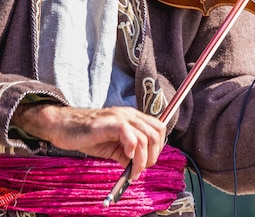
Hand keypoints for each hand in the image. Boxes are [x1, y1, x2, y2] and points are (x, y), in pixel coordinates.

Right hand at [12, 104, 165, 179]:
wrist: (63, 127)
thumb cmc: (88, 136)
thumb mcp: (113, 146)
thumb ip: (127, 154)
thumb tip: (138, 168)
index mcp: (133, 118)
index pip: (159, 128)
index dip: (158, 147)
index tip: (148, 161)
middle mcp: (130, 114)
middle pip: (156, 133)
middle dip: (153, 155)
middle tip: (141, 169)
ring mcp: (121, 117)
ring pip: (145, 137)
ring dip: (142, 159)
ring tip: (133, 171)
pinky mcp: (110, 123)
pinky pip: (129, 134)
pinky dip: (132, 148)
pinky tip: (126, 157)